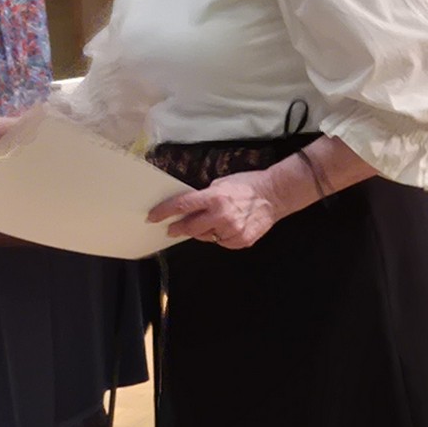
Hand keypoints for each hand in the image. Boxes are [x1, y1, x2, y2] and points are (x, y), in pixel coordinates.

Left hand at [148, 171, 281, 249]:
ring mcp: (231, 231)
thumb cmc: (247, 185)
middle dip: (178, 228)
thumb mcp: (221, 184)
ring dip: (203, 231)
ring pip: (206, 237)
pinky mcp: (240, 241)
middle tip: (171, 229)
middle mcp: (221, 216)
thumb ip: (205, 197)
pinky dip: (220, 236)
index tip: (152, 217)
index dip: (164, 212)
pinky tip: (227, 227)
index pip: (182, 206)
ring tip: (211, 221)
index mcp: (214, 198)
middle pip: (190, 227)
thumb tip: (189, 208)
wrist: (275, 195)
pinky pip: (221, 242)